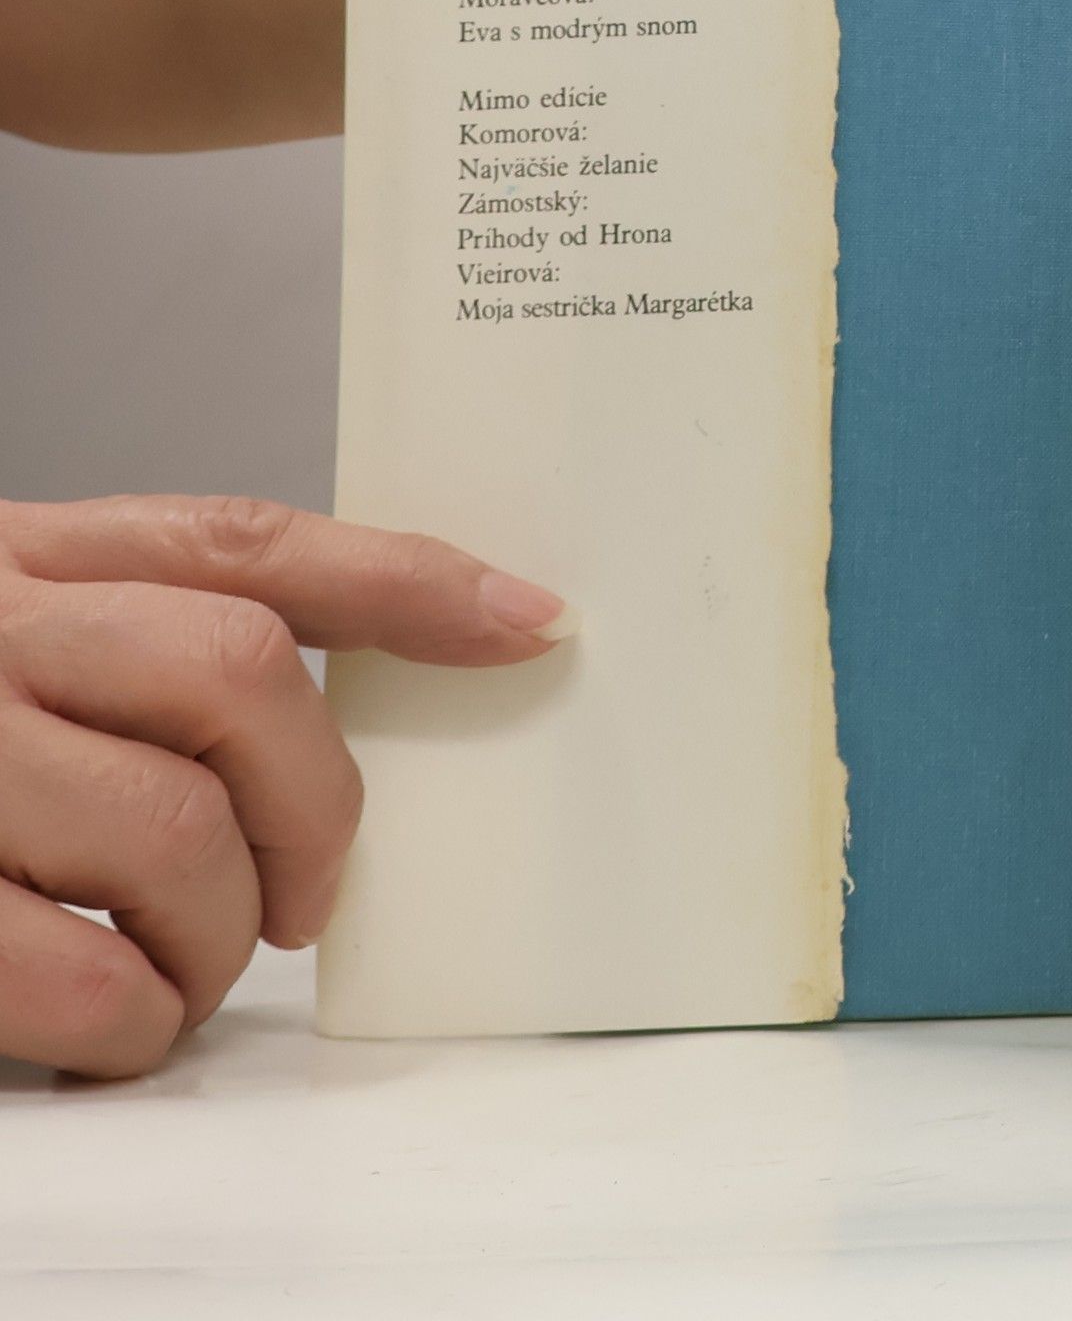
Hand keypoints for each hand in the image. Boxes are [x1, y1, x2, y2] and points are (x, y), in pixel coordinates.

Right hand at [0, 494, 573, 1076]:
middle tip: (309, 893)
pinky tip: (111, 1017)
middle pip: (244, 675)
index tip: (533, 622)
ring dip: (221, 930)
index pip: (252, 540)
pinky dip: (126, 1015)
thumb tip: (402, 657)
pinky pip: (64, 969)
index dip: (411, 580)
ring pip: (171, 830)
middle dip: (317, 807)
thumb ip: (157, 632)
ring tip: (190, 964)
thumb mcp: (14, 624)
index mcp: (27, 557)